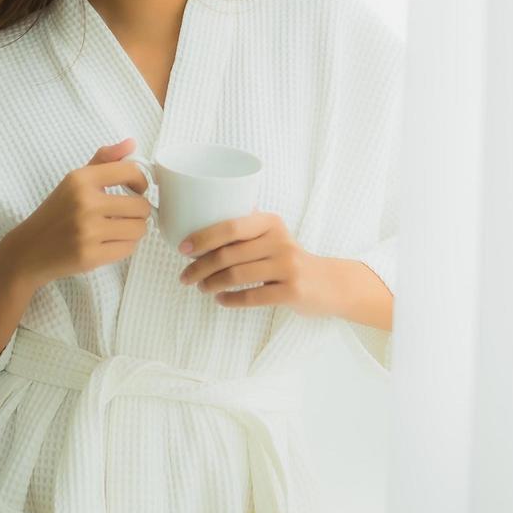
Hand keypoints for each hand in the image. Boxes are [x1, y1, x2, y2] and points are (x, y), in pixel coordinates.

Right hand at [5, 136, 151, 289]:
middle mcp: (84, 203)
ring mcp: (88, 231)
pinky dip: (124, 247)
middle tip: (124, 215)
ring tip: (117, 230)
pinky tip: (109, 243)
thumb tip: (132, 143)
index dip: (141, 182)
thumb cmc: (56, 213)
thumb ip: (104, 160)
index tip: (136, 189)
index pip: (130, 172)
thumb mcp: (74, 181)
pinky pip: (128, 249)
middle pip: (141, 206)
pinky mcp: (90, 256)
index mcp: (80, 179)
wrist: (29, 249)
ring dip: (133, 231)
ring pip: (139, 229)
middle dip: (138, 212)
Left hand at [175, 210, 337, 316]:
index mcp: (271, 223)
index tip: (183, 249)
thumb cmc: (289, 258)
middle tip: (185, 277)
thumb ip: (247, 226)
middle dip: (200, 266)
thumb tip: (203, 212)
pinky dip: (230, 300)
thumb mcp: (274, 235)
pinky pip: (252, 297)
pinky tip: (220, 300)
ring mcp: (287, 267)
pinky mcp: (292, 291)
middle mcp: (280, 241)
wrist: (329, 283)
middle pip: (229, 254)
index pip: (231, 227)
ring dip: (211, 283)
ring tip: (201, 288)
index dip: (203, 237)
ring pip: (237, 276)